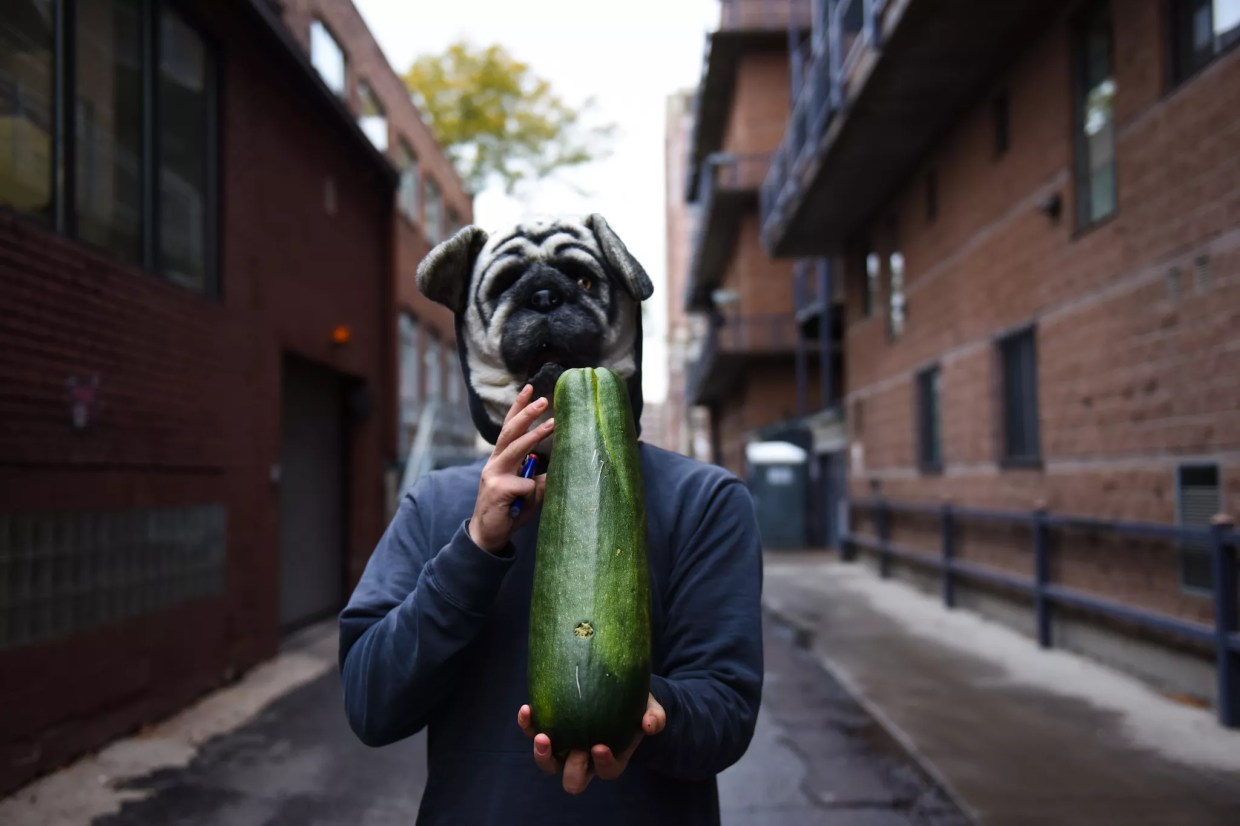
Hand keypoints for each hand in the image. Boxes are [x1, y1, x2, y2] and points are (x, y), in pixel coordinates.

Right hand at [468, 385, 553, 553]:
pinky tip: (519, 506)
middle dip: (527, 413)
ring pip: (517, 449)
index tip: (529, 388)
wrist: (488, 536)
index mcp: (500, 460)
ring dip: (535, 435)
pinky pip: (526, 485)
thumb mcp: (528, 491)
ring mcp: (494, 474)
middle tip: (543, 399)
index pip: (509, 428)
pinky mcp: (498, 489)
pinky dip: (531, 494)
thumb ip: (538, 477)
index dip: (518, 408)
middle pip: (511, 431)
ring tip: (552, 423)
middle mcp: (495, 463)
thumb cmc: (509, 511)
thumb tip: (560, 466)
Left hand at [517, 694, 666, 794]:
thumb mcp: (650, 709)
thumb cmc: (635, 706)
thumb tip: (650, 724)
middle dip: (573, 769)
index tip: (600, 746)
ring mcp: (564, 749)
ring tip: (541, 736)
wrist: (616, 692)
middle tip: (574, 749)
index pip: (607, 771)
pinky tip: (527, 709)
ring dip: (543, 755)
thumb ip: (654, 717)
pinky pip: (533, 733)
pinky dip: (528, 726)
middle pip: (574, 780)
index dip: (603, 763)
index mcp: (611, 760)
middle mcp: (585, 762)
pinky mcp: (550, 731)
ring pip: (548, 764)